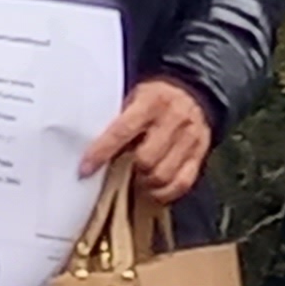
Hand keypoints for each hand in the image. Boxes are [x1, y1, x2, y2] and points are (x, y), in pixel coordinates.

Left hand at [78, 77, 214, 211]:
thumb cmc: (153, 99)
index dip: (102, 153)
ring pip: (163, 175)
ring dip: (145, 184)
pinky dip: (164, 193)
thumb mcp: (133, 98)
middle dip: (130, 170)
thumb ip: (119, 121)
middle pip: (146, 159)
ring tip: (138, 179)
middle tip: (123, 171)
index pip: (122, 131)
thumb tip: (95, 153)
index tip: (85, 170)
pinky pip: (182, 183)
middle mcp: (173, 120)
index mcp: (150, 103)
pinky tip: (153, 190)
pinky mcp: (199, 155)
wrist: (192, 92)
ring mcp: (190, 139)